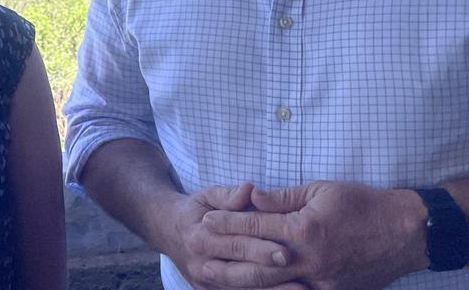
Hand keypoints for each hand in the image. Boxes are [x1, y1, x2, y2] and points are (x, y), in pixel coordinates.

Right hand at [163, 182, 294, 289]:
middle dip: (270, 274)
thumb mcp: (207, 195)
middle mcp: (200, 264)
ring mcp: (205, 283)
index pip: (235, 244)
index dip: (262, 248)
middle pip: (240, 272)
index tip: (288, 251)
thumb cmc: (195, 210)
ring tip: (300, 289)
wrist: (167, 230)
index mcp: (200, 237)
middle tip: (297, 273)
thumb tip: (249, 189)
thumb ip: (228, 194)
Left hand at [200, 182, 428, 289]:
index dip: (227, 224)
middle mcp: (309, 260)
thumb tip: (251, 196)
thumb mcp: (322, 190)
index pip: (255, 227)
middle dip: (224, 255)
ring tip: (214, 273)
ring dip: (239, 280)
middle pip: (255, 261)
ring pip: (271, 285)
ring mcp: (320, 282)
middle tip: (196, 249)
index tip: (205, 220)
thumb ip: (283, 198)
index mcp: (305, 229)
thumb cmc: (364, 205)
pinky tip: (252, 288)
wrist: (406, 234)